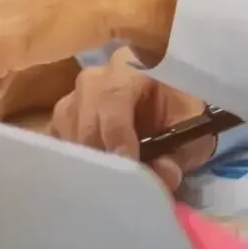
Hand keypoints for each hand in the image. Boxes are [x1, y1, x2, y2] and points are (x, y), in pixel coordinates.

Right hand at [50, 49, 217, 190]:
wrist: (168, 109)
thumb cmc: (180, 113)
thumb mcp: (192, 131)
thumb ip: (181, 153)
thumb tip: (163, 175)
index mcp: (132, 66)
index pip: (113, 98)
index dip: (117, 133)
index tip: (128, 164)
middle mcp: (97, 76)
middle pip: (84, 113)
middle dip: (100, 152)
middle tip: (116, 182)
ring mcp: (75, 94)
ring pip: (66, 124)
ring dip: (83, 156)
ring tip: (104, 180)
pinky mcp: (64, 115)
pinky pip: (55, 134)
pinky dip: (68, 157)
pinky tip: (86, 174)